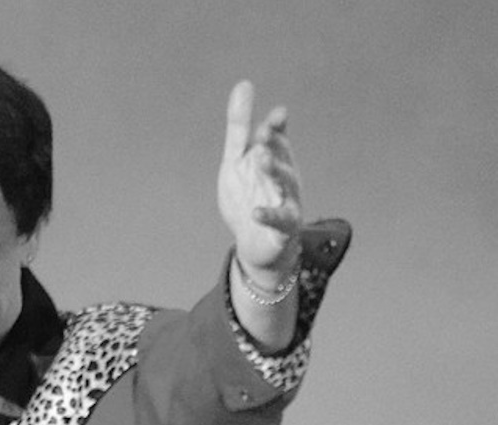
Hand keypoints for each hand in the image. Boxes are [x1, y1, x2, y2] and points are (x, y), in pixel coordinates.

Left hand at [217, 81, 302, 275]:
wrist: (254, 243)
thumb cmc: (248, 195)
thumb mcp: (237, 159)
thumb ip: (239, 127)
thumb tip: (244, 84)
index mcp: (274, 160)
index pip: (278, 140)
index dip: (277, 128)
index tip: (276, 115)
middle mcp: (284, 178)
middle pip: (281, 159)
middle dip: (274, 145)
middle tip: (263, 132)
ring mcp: (286, 202)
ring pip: (286, 185)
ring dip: (275, 171)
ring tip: (262, 159)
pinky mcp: (282, 228)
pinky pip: (279, 221)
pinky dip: (268, 216)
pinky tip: (255, 212)